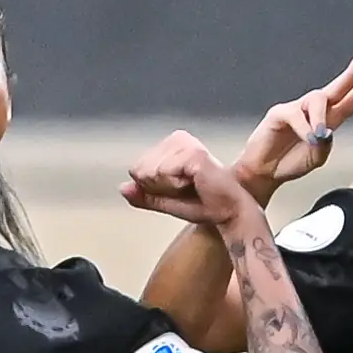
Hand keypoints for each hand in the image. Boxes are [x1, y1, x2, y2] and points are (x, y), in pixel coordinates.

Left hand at [121, 130, 243, 226]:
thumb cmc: (206, 205)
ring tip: (192, 186)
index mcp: (172, 144)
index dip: (154, 187)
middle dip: (159, 188)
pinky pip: (164, 173)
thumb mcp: (168, 202)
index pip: (137, 169)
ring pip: (151, 172)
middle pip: (141, 170)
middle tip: (186, 190)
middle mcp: (178, 139)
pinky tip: (195, 184)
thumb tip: (122, 188)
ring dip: (169, 188)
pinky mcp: (193, 153)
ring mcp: (186, 144)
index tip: (179, 190)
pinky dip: (176, 186)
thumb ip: (145, 195)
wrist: (230, 213)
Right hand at [231, 51, 352, 201]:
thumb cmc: (291, 163)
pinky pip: (296, 115)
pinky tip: (308, 138)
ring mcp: (296, 108)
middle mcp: (314, 110)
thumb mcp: (316, 158)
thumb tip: (325, 132)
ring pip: (317, 100)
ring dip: (321, 117)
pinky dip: (304, 128)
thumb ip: (325, 146)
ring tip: (319, 136)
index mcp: (329, 120)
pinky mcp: (279, 113)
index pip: (351, 99)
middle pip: (337, 87)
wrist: (264, 172)